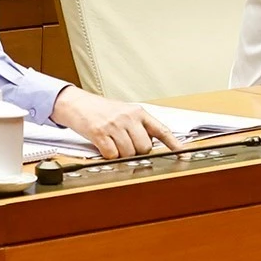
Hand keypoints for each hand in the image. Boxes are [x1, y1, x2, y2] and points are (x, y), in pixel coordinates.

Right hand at [50, 86, 181, 159]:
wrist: (77, 104)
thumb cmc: (102, 111)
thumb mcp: (126, 113)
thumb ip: (140, 127)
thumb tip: (151, 146)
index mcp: (139, 112)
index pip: (161, 130)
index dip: (174, 144)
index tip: (183, 156)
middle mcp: (129, 118)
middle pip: (144, 148)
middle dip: (137, 152)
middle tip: (127, 146)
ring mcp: (114, 125)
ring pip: (128, 153)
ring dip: (122, 155)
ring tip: (114, 144)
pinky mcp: (99, 133)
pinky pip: (112, 154)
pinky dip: (109, 155)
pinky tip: (105, 146)